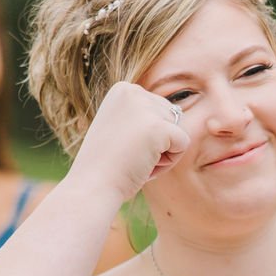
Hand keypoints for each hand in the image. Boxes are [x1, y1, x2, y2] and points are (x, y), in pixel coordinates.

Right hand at [68, 81, 189, 205]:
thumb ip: (140, 116)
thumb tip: (174, 110)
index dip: (148, 135)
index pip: (159, 108)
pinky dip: (170, 162)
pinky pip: (183, 143)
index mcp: (123, 89)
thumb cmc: (105, 164)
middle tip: (131, 156)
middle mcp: (134, 92)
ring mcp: (145, 108)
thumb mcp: (119, 127)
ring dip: (163, 152)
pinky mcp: (158, 127)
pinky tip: (146, 165)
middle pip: (171, 117)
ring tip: (136, 160)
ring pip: (178, 130)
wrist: (92, 185)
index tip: (124, 146)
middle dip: (158, 142)